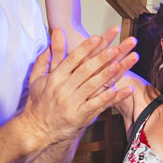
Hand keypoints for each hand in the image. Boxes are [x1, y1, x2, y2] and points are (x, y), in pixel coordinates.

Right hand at [17, 26, 137, 151]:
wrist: (37, 130)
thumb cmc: (39, 102)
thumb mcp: (37, 78)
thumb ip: (48, 56)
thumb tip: (55, 33)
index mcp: (55, 78)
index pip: (73, 59)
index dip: (86, 47)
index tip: (99, 37)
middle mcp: (64, 89)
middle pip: (87, 70)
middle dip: (103, 57)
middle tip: (118, 47)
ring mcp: (73, 103)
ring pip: (94, 86)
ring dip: (110, 74)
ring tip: (123, 63)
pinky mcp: (82, 116)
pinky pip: (100, 105)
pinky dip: (113, 97)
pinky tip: (126, 89)